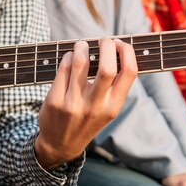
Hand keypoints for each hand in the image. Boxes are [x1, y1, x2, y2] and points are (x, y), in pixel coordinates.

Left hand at [35, 39, 136, 169]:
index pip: (129, 72)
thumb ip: (114, 84)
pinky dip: (69, 56)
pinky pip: (64, 68)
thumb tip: (116, 48)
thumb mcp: (107, 108)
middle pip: (107, 67)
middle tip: (103, 41)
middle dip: (107, 45)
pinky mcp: (55, 100)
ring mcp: (74, 103)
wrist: (60, 144)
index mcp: (114, 105)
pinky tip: (70, 57)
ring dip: (83, 46)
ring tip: (83, 45)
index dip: (127, 51)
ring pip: (81, 63)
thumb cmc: (88, 118)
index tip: (119, 44)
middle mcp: (96, 105)